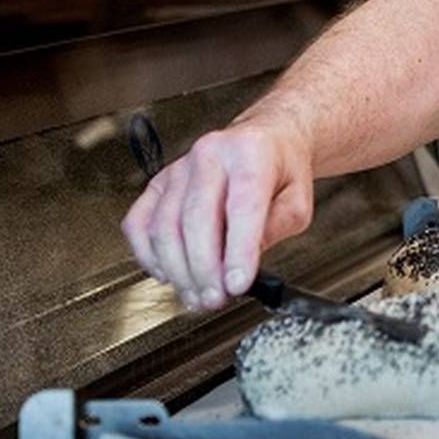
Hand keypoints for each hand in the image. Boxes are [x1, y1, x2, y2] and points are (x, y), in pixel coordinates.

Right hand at [120, 123, 313, 309]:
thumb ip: (277, 228)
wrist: (266, 140)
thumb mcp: (300, 199)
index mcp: (250, 153)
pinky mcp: (159, 183)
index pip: (242, 206)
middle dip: (204, 269)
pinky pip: (139, 223)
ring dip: (178, 270)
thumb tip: (245, 261)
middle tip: (216, 298)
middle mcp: (210, 155)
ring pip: (164, 226)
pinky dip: (148, 255)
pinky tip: (168, 274)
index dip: (238, 251)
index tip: (238, 284)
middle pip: (196, 218)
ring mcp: (179, 169)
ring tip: (197, 295)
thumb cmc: (282, 169)